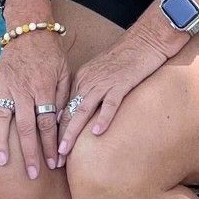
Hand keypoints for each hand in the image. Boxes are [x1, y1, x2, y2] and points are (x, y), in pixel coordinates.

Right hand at [0, 31, 71, 178]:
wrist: (30, 31)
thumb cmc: (52, 55)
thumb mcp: (65, 73)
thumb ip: (63, 98)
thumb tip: (63, 126)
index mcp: (43, 88)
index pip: (48, 123)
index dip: (51, 145)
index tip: (55, 163)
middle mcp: (22, 90)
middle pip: (26, 128)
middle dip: (30, 153)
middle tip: (33, 174)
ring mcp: (5, 87)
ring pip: (3, 119)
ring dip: (2, 143)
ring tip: (1, 163)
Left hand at [56, 30, 171, 158]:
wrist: (145, 39)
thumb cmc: (126, 58)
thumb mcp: (101, 73)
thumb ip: (90, 91)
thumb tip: (82, 115)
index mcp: (81, 79)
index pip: (64, 108)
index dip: (57, 130)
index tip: (52, 150)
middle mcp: (88, 81)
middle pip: (70, 112)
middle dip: (60, 137)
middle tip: (55, 159)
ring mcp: (104, 82)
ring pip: (83, 110)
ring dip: (72, 132)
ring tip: (65, 151)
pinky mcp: (121, 83)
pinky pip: (110, 103)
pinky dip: (103, 118)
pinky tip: (97, 132)